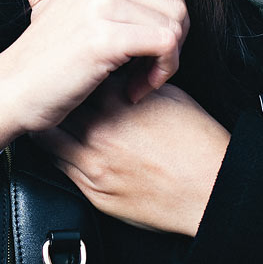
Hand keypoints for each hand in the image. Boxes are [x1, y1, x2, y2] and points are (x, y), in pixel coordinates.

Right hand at [0, 0, 188, 160]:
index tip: (144, 54)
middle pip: (176, 4)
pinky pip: (166, 47)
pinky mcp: (105, 36)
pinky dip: (160, 74)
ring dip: (166, 64)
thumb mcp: (56, 6)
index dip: (167, 22)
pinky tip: (135, 90)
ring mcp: (101, 2)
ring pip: (175, 26)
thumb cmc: (42, 59)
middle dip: (173, 44)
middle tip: (147, 72)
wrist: (11, 90)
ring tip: (138, 82)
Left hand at [33, 82, 229, 236]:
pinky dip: (58, 153)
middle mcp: (100, 133)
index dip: (73, 74)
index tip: (73, 72)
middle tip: (52, 92)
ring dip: (50, 126)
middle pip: (57, 108)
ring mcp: (93, 165)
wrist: (212, 189)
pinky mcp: (94, 192)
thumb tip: (116, 74)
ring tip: (52, 117)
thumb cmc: (197, 143)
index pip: (78, 78)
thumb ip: (135, 82)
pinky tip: (66, 145)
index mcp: (118, 104)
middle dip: (55, 99)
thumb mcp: (169, 96)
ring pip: (50, 139)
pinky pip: (60, 168)